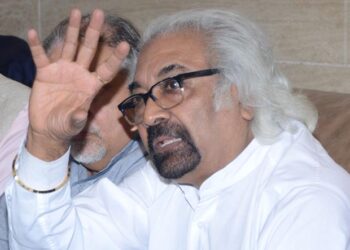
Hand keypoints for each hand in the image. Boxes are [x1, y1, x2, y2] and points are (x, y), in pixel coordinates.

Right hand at [26, 9, 129, 160]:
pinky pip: (40, 57)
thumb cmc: (66, 126)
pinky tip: (32, 33)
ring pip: (69, 46)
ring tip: (76, 12)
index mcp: (91, 86)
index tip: (125, 45)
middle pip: (88, 50)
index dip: (115, 58)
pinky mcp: (45, 73)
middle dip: (93, 32)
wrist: (48, 128)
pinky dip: (36, 46)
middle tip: (99, 13)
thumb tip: (80, 115)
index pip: (106, 69)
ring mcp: (62, 71)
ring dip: (72, 30)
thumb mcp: (73, 124)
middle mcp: (79, 74)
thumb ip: (77, 118)